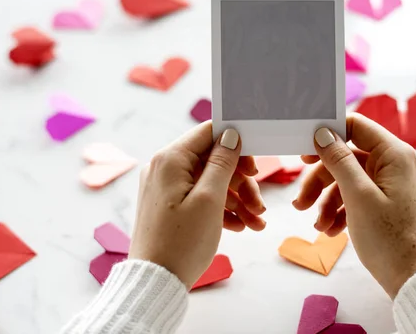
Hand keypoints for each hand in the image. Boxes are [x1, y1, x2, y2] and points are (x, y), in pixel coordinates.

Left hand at [129, 122, 265, 287]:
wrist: (155, 282)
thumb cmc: (181, 242)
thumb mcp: (210, 199)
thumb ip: (222, 163)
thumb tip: (231, 135)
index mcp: (170, 159)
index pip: (209, 132)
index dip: (236, 145)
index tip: (255, 168)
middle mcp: (164, 168)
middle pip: (213, 160)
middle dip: (241, 182)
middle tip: (260, 205)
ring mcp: (165, 187)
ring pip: (210, 181)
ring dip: (237, 199)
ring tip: (256, 223)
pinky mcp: (169, 205)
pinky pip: (200, 197)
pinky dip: (221, 209)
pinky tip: (240, 226)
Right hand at [293, 113, 415, 297]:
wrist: (413, 279)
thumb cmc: (390, 238)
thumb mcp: (357, 196)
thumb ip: (339, 160)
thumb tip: (323, 133)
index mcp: (395, 155)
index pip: (356, 126)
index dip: (328, 135)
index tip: (303, 152)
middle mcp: (396, 164)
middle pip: (347, 157)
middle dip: (321, 180)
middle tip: (301, 200)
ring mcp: (392, 183)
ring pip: (348, 179)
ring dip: (327, 200)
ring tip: (317, 224)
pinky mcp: (388, 201)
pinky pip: (357, 195)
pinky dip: (341, 210)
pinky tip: (331, 230)